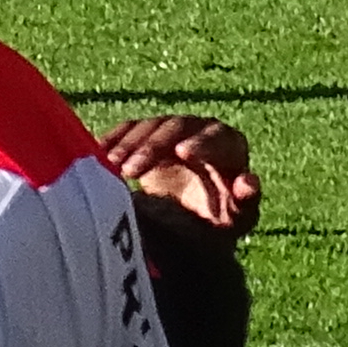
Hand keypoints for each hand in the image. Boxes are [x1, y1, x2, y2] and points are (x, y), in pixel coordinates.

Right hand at [98, 113, 258, 240]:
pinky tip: (100, 151)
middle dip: (153, 146)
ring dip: (130, 144)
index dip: (201, 143)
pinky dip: (115, 139)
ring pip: (150, 126)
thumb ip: (246, 202)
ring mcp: (172, 129)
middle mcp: (201, 129)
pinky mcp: (148, 133)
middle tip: (131, 169)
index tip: (182, 153)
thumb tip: (248, 183)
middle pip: (177, 127)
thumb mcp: (237, 217)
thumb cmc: (221, 218)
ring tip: (112, 165)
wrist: (194, 220)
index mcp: (229, 145)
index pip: (216, 136)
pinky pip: (130, 129)